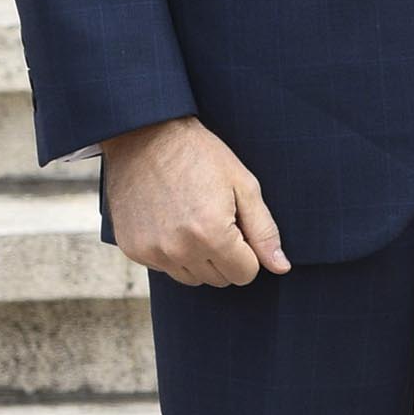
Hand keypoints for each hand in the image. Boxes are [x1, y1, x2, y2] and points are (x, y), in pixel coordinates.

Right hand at [100, 116, 290, 286]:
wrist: (145, 135)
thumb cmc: (200, 155)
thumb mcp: (242, 185)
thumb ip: (264, 231)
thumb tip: (280, 267)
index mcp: (212, 234)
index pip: (245, 274)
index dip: (248, 252)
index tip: (238, 226)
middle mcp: (179, 249)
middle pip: (219, 279)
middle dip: (226, 256)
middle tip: (216, 218)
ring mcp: (152, 252)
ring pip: (192, 277)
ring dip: (199, 257)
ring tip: (193, 219)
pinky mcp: (133, 249)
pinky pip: (164, 267)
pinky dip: (172, 252)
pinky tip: (170, 221)